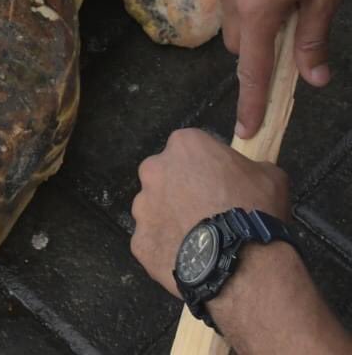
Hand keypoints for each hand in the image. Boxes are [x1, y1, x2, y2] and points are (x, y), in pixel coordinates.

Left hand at [131, 128, 289, 296]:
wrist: (242, 264)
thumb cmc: (256, 213)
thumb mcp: (270, 177)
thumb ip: (253, 167)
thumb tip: (252, 173)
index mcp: (184, 145)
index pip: (191, 149)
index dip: (207, 168)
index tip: (221, 186)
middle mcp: (154, 169)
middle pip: (166, 176)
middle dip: (183, 192)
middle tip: (208, 213)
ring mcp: (142, 206)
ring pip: (156, 210)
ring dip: (173, 220)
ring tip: (201, 241)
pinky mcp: (140, 241)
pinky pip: (153, 242)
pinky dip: (168, 250)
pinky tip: (192, 261)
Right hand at [218, 0, 351, 137]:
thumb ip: (313, 40)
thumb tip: (312, 79)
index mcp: (256, 10)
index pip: (252, 69)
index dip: (251, 101)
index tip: (246, 129)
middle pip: (239, 45)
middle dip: (259, 53)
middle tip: (292, 40)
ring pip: (233, 19)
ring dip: (253, 24)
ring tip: (285, 4)